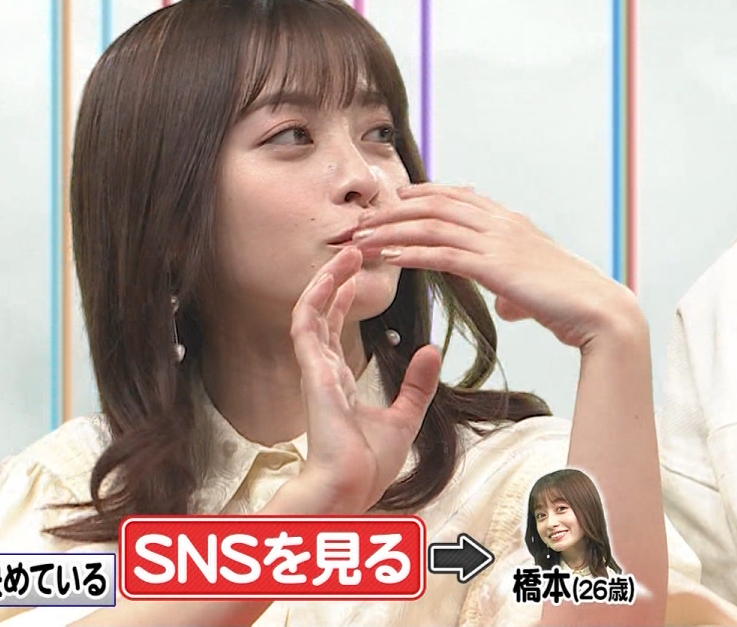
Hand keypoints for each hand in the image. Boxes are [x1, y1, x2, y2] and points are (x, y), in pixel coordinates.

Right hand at [276, 247, 441, 514]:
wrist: (351, 487)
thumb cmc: (366, 465)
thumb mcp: (405, 417)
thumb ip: (415, 385)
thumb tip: (430, 351)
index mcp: (337, 381)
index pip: (334, 329)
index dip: (343, 300)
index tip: (357, 276)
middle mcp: (322, 370)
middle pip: (321, 313)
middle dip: (335, 280)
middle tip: (353, 251)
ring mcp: (314, 369)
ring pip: (310, 311)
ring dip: (326, 280)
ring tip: (346, 252)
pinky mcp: (312, 370)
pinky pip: (306, 324)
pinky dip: (316, 295)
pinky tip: (332, 274)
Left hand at [351, 184, 644, 350]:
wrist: (599, 310)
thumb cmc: (571, 303)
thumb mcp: (536, 290)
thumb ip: (515, 289)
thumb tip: (507, 303)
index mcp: (511, 221)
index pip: (459, 195)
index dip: (423, 193)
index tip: (395, 197)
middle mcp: (502, 223)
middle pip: (435, 205)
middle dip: (394, 211)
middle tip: (364, 221)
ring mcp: (498, 242)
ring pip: (432, 225)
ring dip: (392, 231)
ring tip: (363, 239)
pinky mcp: (495, 267)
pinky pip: (443, 255)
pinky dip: (412, 253)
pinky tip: (390, 258)